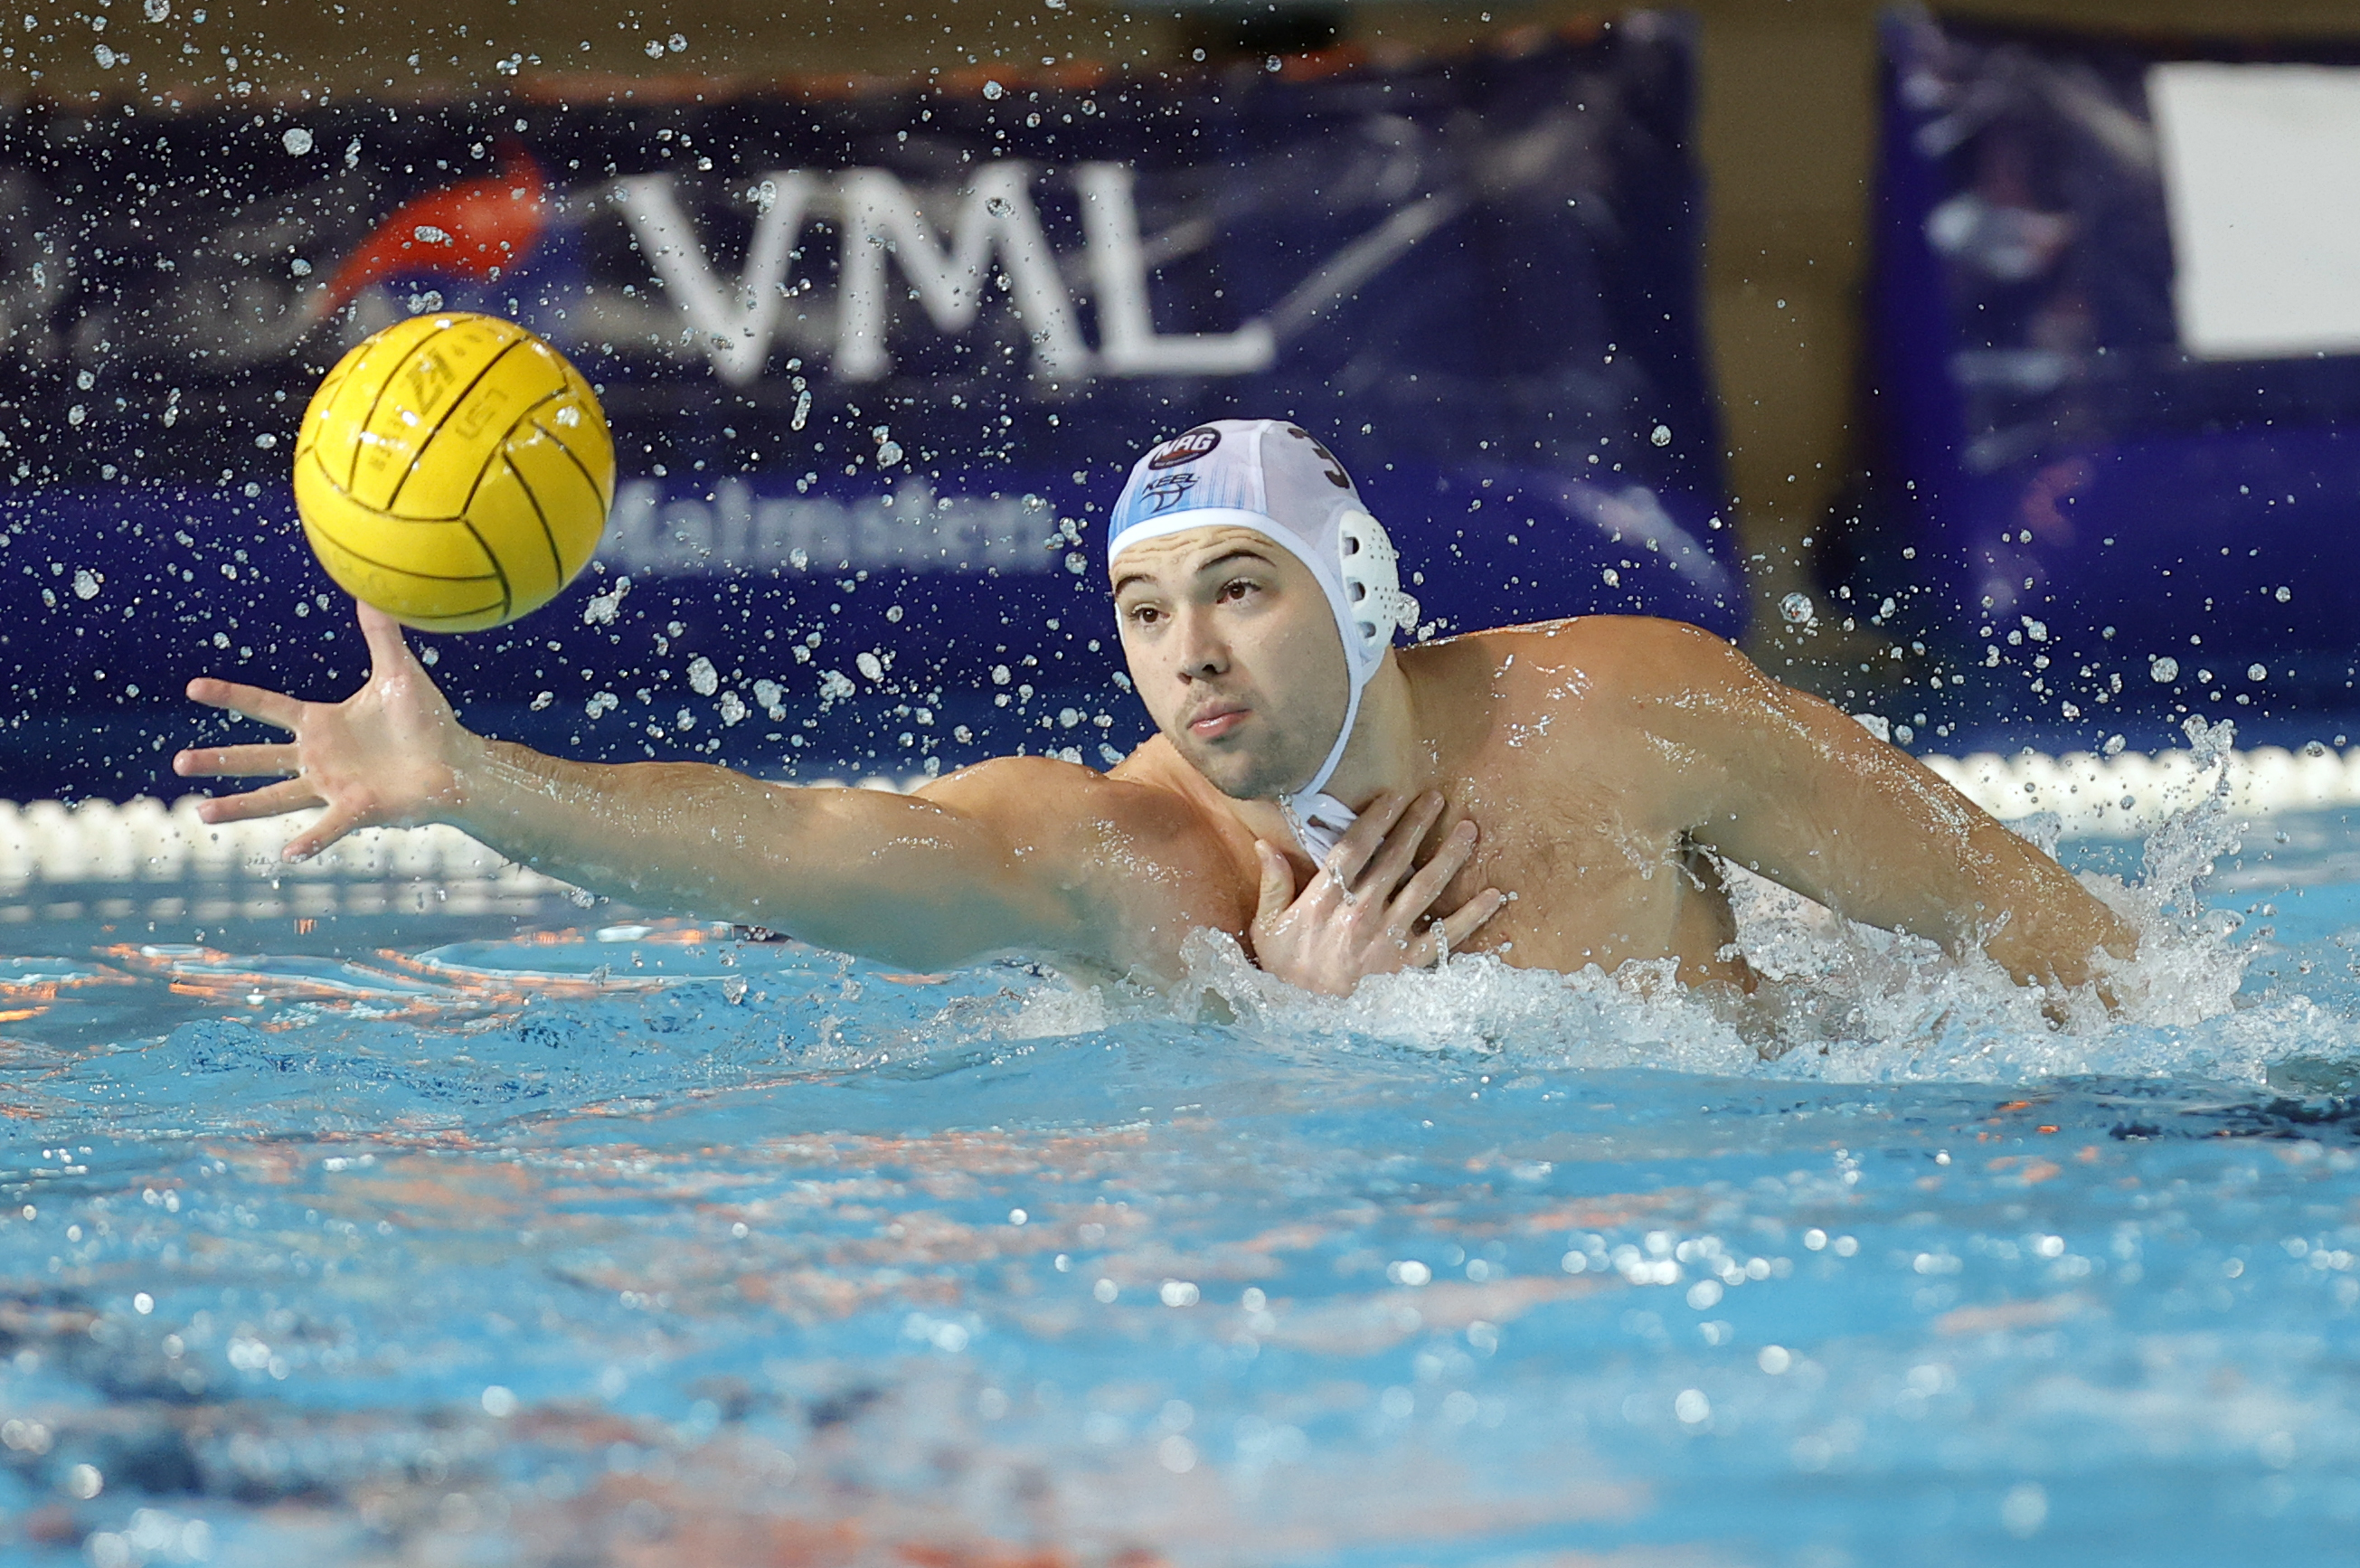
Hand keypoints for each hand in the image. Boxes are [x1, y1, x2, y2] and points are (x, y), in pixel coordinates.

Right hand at [173, 602, 479, 859]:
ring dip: (241, 806)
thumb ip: (381, 634)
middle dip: (220, 760)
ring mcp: (335, 787)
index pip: (266, 706)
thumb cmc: (427, 721)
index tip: (192, 687)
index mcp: (322, 724)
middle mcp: (319, 758)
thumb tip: (369, 589)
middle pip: (259, 758)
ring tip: (202, 814)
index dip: (232, 696)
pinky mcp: (360, 809)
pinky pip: (329, 826)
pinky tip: (287, 853)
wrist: (458, 761)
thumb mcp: (399, 672)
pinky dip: (311, 839)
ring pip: (278, 798)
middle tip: (178, 762)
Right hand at [1249, 790, 1507, 995]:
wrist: (1307, 1023)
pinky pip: (1447, 937)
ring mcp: (1388, 938)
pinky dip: (1473, 917)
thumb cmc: (1286, 972)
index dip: (1376, 819)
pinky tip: (1493, 896)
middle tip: (1437, 798)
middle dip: (1417, 824)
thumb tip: (1265, 843)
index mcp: (1325, 900)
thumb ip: (1273, 884)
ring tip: (1470, 830)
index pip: (1355, 847)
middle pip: (1395, 858)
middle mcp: (1361, 912)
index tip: (1394, 795)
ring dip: (1450, 856)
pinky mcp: (1409, 964)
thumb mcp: (1267, 927)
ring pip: (1426, 888)